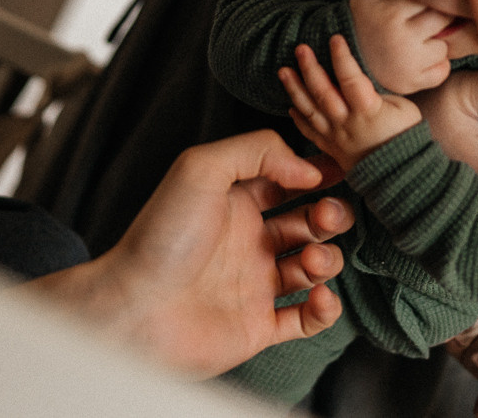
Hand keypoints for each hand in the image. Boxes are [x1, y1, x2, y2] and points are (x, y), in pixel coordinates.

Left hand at [31, 131, 352, 376]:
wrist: (134, 309)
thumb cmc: (161, 235)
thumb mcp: (202, 168)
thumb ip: (258, 151)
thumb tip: (307, 168)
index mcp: (235, 201)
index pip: (289, 179)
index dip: (318, 173)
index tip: (343, 169)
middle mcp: (248, 240)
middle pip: (310, 221)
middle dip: (330, 215)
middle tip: (326, 216)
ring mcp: (254, 284)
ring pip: (314, 267)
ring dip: (327, 259)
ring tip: (311, 260)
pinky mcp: (258, 326)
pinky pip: (306, 319)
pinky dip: (325, 309)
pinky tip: (319, 296)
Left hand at [280, 37, 422, 171]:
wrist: (401, 175)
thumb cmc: (407, 138)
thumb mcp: (403, 108)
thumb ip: (378, 92)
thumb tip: (360, 78)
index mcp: (368, 111)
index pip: (351, 79)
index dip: (342, 57)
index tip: (335, 38)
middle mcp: (346, 123)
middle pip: (323, 92)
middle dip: (310, 68)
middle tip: (300, 48)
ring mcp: (336, 136)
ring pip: (310, 110)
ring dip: (295, 89)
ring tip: (284, 71)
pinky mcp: (331, 148)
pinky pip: (310, 131)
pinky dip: (298, 118)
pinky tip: (290, 106)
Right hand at [348, 0, 451, 92]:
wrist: (339, 57)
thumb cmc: (359, 21)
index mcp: (391, 14)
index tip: (420, 4)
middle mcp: (403, 40)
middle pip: (443, 21)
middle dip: (437, 18)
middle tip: (424, 20)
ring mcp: (408, 65)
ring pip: (444, 47)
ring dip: (436, 42)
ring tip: (419, 40)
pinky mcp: (410, 83)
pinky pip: (442, 72)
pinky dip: (437, 64)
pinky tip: (422, 58)